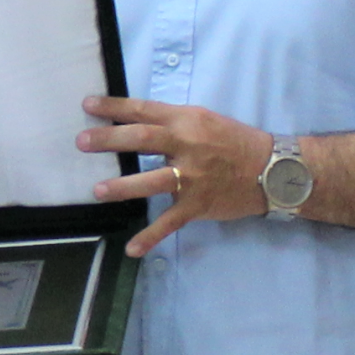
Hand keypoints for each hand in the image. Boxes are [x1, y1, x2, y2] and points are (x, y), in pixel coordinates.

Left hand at [78, 95, 273, 256]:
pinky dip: (151, 237)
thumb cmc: (234, 141)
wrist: (272, 170)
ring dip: (123, 187)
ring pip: (153, 181)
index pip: (143, 110)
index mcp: (186, 120)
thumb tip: (134, 121)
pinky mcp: (198, 205)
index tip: (88, 105)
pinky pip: (170, 222)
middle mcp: (188, 146)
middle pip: (143, 139)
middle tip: (82, 142)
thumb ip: (171, 121)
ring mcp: (193, 177)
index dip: (114, 107)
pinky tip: (132, 249)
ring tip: (97, 190)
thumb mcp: (204, 119)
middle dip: (110, 140)